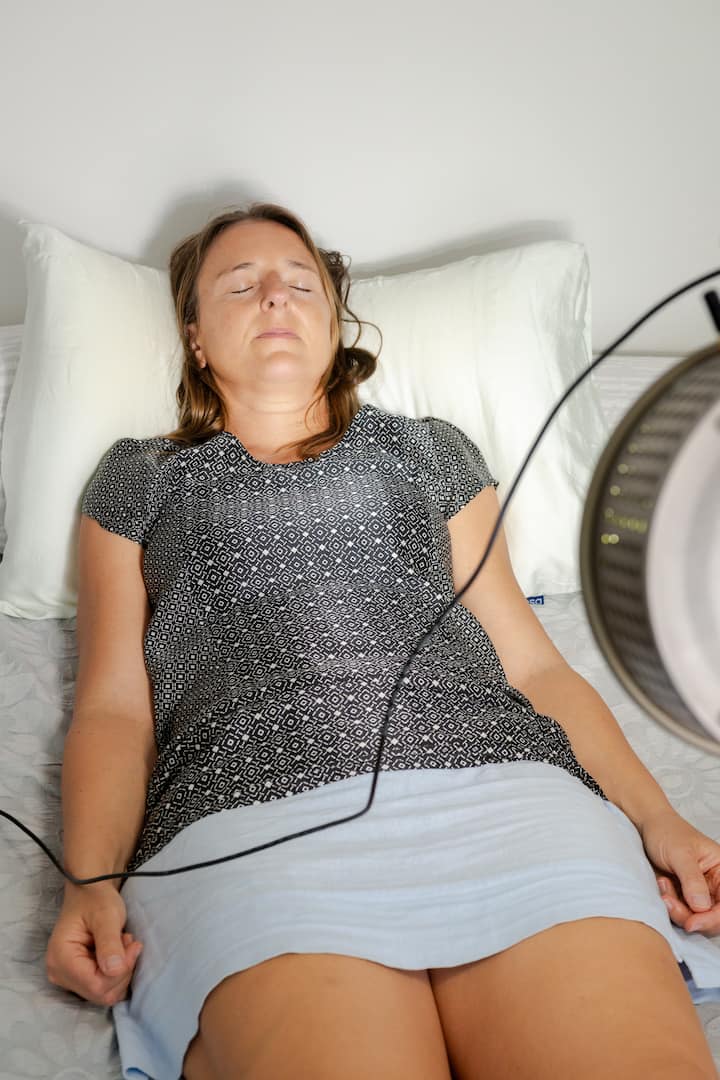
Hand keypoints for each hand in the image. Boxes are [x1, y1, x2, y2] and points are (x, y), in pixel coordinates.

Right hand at [46, 884, 143, 1006]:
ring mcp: (68, 979)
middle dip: (122, 970)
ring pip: (104, 993)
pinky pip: (103, 988)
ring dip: (121, 971)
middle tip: (128, 942)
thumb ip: (109, 943)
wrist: (89, 893)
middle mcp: (59, 974)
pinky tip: (118, 952)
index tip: (132, 945)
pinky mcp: (78, 978)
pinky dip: (117, 973)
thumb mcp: (106, 916)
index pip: (96, 985)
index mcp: (61, 959)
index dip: (120, 971)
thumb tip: (114, 970)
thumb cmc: (96, 900)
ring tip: (123, 943)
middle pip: (100, 993)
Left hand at [640, 807, 719, 935]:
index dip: (712, 919)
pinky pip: (681, 913)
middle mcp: (715, 885)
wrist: (647, 827)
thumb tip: (702, 907)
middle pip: (713, 917)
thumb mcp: (680, 853)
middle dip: (691, 916)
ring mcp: (699, 893)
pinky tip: (661, 885)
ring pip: (696, 918)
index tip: (691, 923)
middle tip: (668, 902)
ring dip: (677, 910)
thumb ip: (692, 880)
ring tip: (663, 885)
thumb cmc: (667, 832)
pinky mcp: (684, 897)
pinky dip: (670, 906)